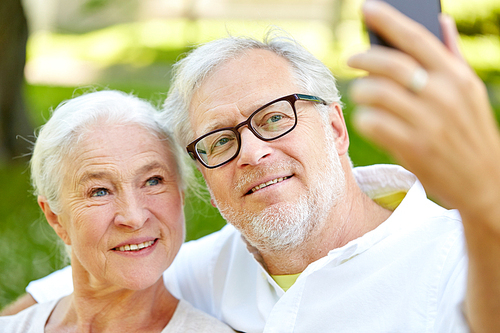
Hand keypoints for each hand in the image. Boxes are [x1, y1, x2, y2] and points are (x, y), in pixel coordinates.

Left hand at [348, 1, 499, 221]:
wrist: (484, 183)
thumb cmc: (471, 133)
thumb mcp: (470, 92)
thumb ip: (452, 56)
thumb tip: (441, 20)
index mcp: (457, 77)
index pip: (416, 38)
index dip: (388, 19)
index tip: (366, 7)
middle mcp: (443, 96)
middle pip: (390, 64)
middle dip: (363, 57)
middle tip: (352, 59)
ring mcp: (428, 123)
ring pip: (375, 93)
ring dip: (360, 90)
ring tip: (361, 93)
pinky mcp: (413, 148)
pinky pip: (372, 123)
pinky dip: (363, 118)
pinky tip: (367, 118)